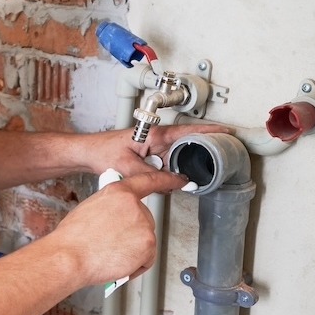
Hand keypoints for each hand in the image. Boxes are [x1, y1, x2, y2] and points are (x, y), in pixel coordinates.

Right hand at [50, 169, 188, 285]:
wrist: (70, 256)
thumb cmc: (73, 237)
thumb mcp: (91, 207)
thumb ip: (112, 206)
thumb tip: (118, 216)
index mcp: (119, 192)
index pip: (148, 181)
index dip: (165, 180)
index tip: (178, 180)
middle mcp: (135, 206)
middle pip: (145, 220)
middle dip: (132, 233)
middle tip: (112, 243)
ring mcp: (144, 225)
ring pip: (145, 240)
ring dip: (133, 250)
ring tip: (110, 254)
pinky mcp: (148, 245)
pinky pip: (147, 258)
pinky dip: (135, 265)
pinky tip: (118, 262)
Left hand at [89, 122, 231, 175]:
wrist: (88, 154)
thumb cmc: (103, 152)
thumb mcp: (130, 168)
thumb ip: (154, 177)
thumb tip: (177, 183)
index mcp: (155, 134)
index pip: (188, 131)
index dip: (209, 131)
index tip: (226, 132)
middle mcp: (157, 138)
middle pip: (185, 149)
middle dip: (194, 159)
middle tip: (205, 167)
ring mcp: (154, 148)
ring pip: (175, 161)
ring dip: (177, 170)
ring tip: (177, 178)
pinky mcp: (150, 157)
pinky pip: (166, 166)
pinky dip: (167, 174)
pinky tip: (165, 181)